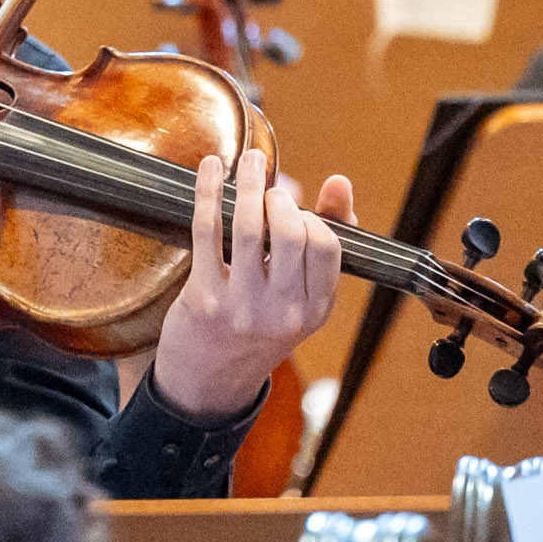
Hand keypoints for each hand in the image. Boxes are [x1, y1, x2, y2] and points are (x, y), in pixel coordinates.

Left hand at [145, 153, 346, 421]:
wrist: (210, 380)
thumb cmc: (258, 326)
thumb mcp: (300, 297)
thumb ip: (324, 239)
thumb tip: (340, 182)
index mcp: (315, 310)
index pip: (327, 246)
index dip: (310, 217)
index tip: (294, 211)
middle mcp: (283, 312)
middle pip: (290, 232)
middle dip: (278, 197)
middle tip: (267, 188)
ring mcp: (242, 307)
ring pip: (247, 227)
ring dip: (246, 182)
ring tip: (246, 161)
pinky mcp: (202, 298)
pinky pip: (207, 231)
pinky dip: (207, 191)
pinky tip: (209, 168)